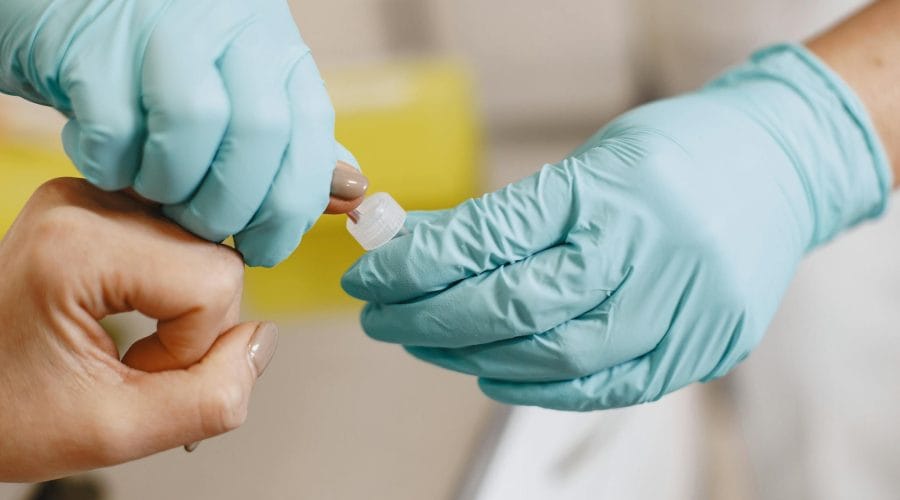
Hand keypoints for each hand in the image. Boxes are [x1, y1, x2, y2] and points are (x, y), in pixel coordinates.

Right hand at [0, 0, 359, 266]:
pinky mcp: (93, 45)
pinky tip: (110, 169)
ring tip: (155, 197)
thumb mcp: (238, 92)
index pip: (310, 132)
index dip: (291, 206)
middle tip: (204, 231)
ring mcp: (161, 27)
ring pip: (194, 123)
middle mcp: (230, 26)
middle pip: (260, 130)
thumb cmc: (157, 66)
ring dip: (173, 186)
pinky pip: (115, 128)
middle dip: (233, 205)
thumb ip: (291, 143)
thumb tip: (349, 191)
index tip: (263, 248)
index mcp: (274, 46)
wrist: (65, 10)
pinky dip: (113, 168)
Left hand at [0, 178, 276, 480]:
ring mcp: (91, 196)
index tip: (136, 371)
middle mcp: (84, 201)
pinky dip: (173, 284)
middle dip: (195, 323)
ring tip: (132, 334)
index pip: (214, 279)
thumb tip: (264, 341)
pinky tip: (137, 307)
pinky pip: (182, 238)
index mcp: (76, 245)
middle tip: (136, 359)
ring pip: (206, 246)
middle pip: (215, 257)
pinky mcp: (98, 204)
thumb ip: (210, 398)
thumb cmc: (5, 411)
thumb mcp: (114, 431)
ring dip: (186, 305)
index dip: (194, 344)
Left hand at [341, 45, 889, 410]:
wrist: (782, 167)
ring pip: (555, 359)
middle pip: (517, 307)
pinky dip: (538, 388)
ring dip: (473, 358)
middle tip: (384, 317)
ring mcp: (684, 308)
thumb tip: (425, 253)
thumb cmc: (679, 154)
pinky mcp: (702, 349)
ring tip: (427, 343)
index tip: (373, 273)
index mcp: (617, 189)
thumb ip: (516, 217)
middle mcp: (652, 251)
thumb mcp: (592, 163)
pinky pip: (605, 388)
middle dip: (432, 319)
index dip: (420, 264)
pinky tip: (493, 373)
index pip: (493, 238)